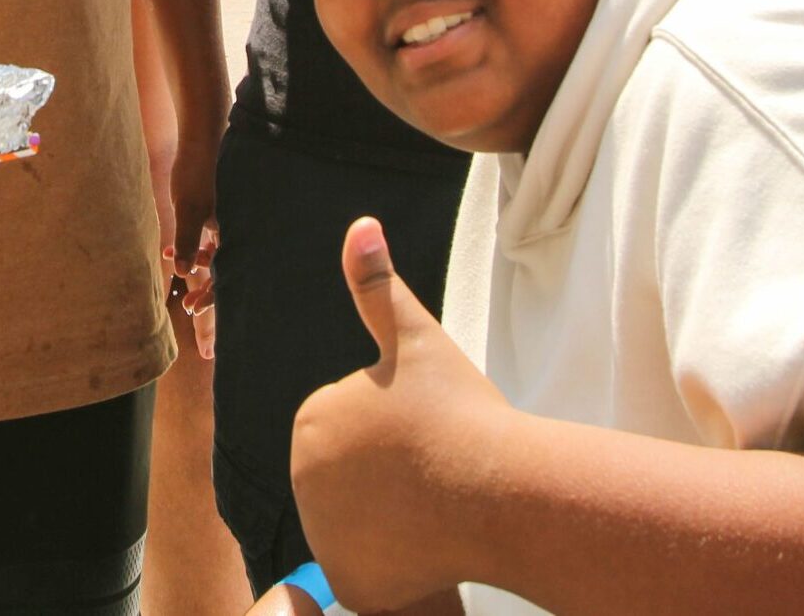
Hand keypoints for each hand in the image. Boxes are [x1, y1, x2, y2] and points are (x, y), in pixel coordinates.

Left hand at [163, 127, 218, 355]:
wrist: (201, 134)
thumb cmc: (195, 171)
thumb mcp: (187, 207)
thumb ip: (185, 240)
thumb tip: (180, 272)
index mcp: (232, 230)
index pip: (225, 272)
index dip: (211, 295)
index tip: (192, 308)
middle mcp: (233, 226)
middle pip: (224, 267)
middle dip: (205, 287)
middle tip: (186, 305)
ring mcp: (226, 216)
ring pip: (214, 252)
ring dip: (193, 264)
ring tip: (172, 273)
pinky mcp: (216, 207)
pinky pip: (206, 235)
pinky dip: (190, 245)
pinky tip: (166, 249)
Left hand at [292, 218, 510, 611]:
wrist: (501, 492)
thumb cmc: (461, 411)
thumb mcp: (417, 339)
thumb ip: (378, 286)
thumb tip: (361, 224)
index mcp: (311, 419)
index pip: (351, 434)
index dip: (396, 436)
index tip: (424, 432)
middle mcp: (303, 479)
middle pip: (356, 484)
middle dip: (393, 482)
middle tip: (435, 470)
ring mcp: (324, 535)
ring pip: (369, 529)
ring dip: (397, 524)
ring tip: (437, 506)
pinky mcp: (354, 584)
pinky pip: (376, 578)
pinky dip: (401, 572)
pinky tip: (431, 549)